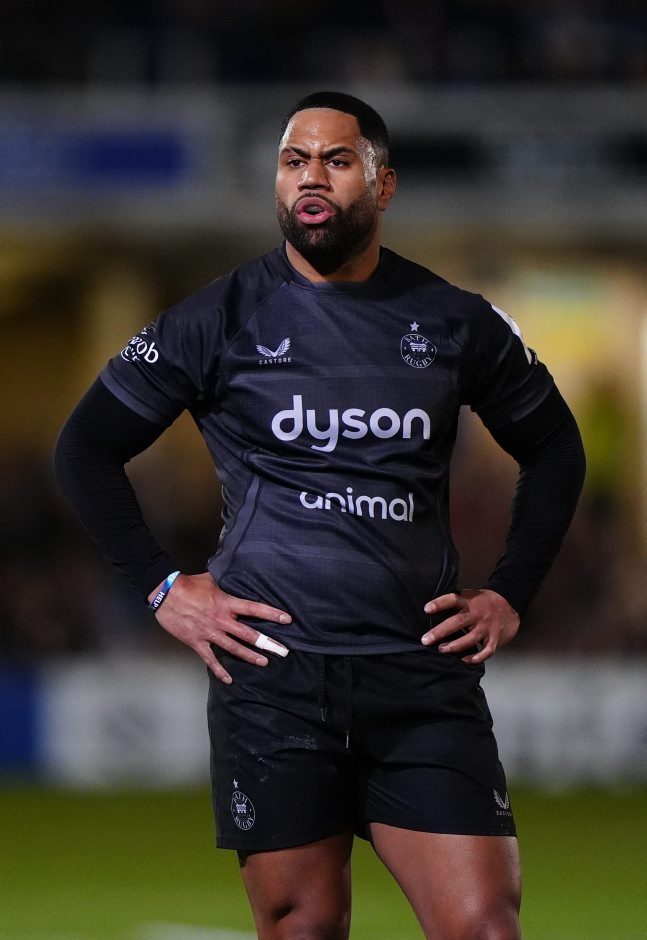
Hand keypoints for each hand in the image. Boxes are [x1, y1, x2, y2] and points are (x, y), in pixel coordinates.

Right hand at [149, 572, 290, 683]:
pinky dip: (219, 670)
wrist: (165, 594)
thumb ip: (226, 581)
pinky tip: (229, 679)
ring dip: (250, 656)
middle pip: (249, 634)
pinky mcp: (197, 642)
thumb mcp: (211, 579)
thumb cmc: (188, 585)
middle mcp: (221, 620)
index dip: (272, 614)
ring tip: (264, 662)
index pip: (254, 609)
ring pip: (234, 648)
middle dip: (268, 643)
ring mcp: (210, 633)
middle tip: (283, 651)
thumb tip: (236, 571)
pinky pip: (210, 659)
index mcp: (226, 603)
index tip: (287, 619)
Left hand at [421, 588, 519, 663]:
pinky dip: (477, 658)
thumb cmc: (483, 602)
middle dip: (440, 632)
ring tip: (442, 649)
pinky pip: (487, 651)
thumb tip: (431, 611)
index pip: (452, 599)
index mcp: (469, 601)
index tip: (427, 609)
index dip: (439, 603)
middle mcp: (477, 614)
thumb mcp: (469, 596)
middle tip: (426, 640)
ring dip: (455, 645)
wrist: (509, 603)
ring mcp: (486, 627)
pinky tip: (465, 661)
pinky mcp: (495, 638)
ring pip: (471, 638)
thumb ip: (456, 602)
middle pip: (458, 622)